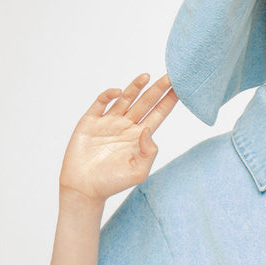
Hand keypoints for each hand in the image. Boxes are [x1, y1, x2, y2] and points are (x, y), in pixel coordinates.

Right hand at [59, 73, 178, 201]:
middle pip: (145, 103)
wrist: (85, 188)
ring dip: (135, 87)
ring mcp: (108, 122)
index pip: (158, 114)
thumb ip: (149, 151)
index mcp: (139, 137)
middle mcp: (126, 126)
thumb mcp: (139, 171)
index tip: (180, 89)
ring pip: (125, 99)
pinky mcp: (90, 122)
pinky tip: (119, 92)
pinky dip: (109, 95)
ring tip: (147, 76)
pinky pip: (101, 103)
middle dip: (158, 89)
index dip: (168, 101)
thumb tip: (148, 129)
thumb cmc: (112, 183)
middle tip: (170, 76)